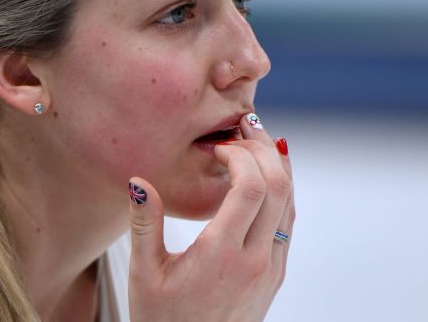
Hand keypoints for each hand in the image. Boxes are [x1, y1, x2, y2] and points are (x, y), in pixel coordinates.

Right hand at [127, 112, 294, 321]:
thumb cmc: (164, 320)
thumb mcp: (145, 274)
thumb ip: (144, 225)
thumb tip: (137, 180)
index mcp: (221, 256)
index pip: (250, 188)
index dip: (239, 155)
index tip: (217, 147)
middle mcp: (255, 260)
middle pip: (278, 186)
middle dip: (263, 148)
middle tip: (243, 125)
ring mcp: (271, 267)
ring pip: (290, 201)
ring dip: (277, 165)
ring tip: (255, 139)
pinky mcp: (276, 273)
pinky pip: (289, 220)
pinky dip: (282, 189)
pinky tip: (267, 174)